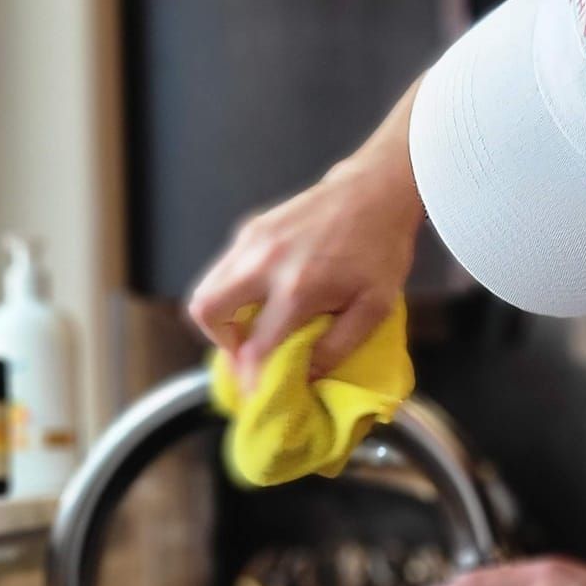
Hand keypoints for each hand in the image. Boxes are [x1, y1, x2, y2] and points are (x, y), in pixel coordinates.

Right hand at [188, 86, 423, 381]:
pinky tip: (263, 299)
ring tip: (254, 330)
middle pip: (205, 312)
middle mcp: (264, 263)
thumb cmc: (381, 249)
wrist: (376, 189)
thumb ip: (336, 347)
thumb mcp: (374, 308)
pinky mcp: (251, 228)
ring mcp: (252, 241)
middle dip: (221, 343)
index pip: (255, 348)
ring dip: (221, 318)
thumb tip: (304, 376)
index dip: (251, 379)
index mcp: (297, 288)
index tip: (256, 395)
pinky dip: (232, 292)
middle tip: (248, 354)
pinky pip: (224, 269)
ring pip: (206, 289)